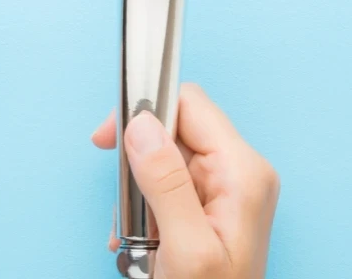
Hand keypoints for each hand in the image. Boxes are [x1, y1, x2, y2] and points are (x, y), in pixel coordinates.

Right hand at [91, 83, 279, 278]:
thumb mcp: (185, 248)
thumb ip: (165, 182)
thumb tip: (140, 125)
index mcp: (242, 171)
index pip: (189, 104)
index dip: (144, 112)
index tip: (109, 138)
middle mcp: (238, 172)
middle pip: (173, 128)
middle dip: (137, 160)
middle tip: (124, 203)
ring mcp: (225, 188)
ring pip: (162, 156)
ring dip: (136, 191)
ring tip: (138, 233)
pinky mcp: (209, 203)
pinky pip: (164, 182)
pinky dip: (142, 206)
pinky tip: (142, 238)